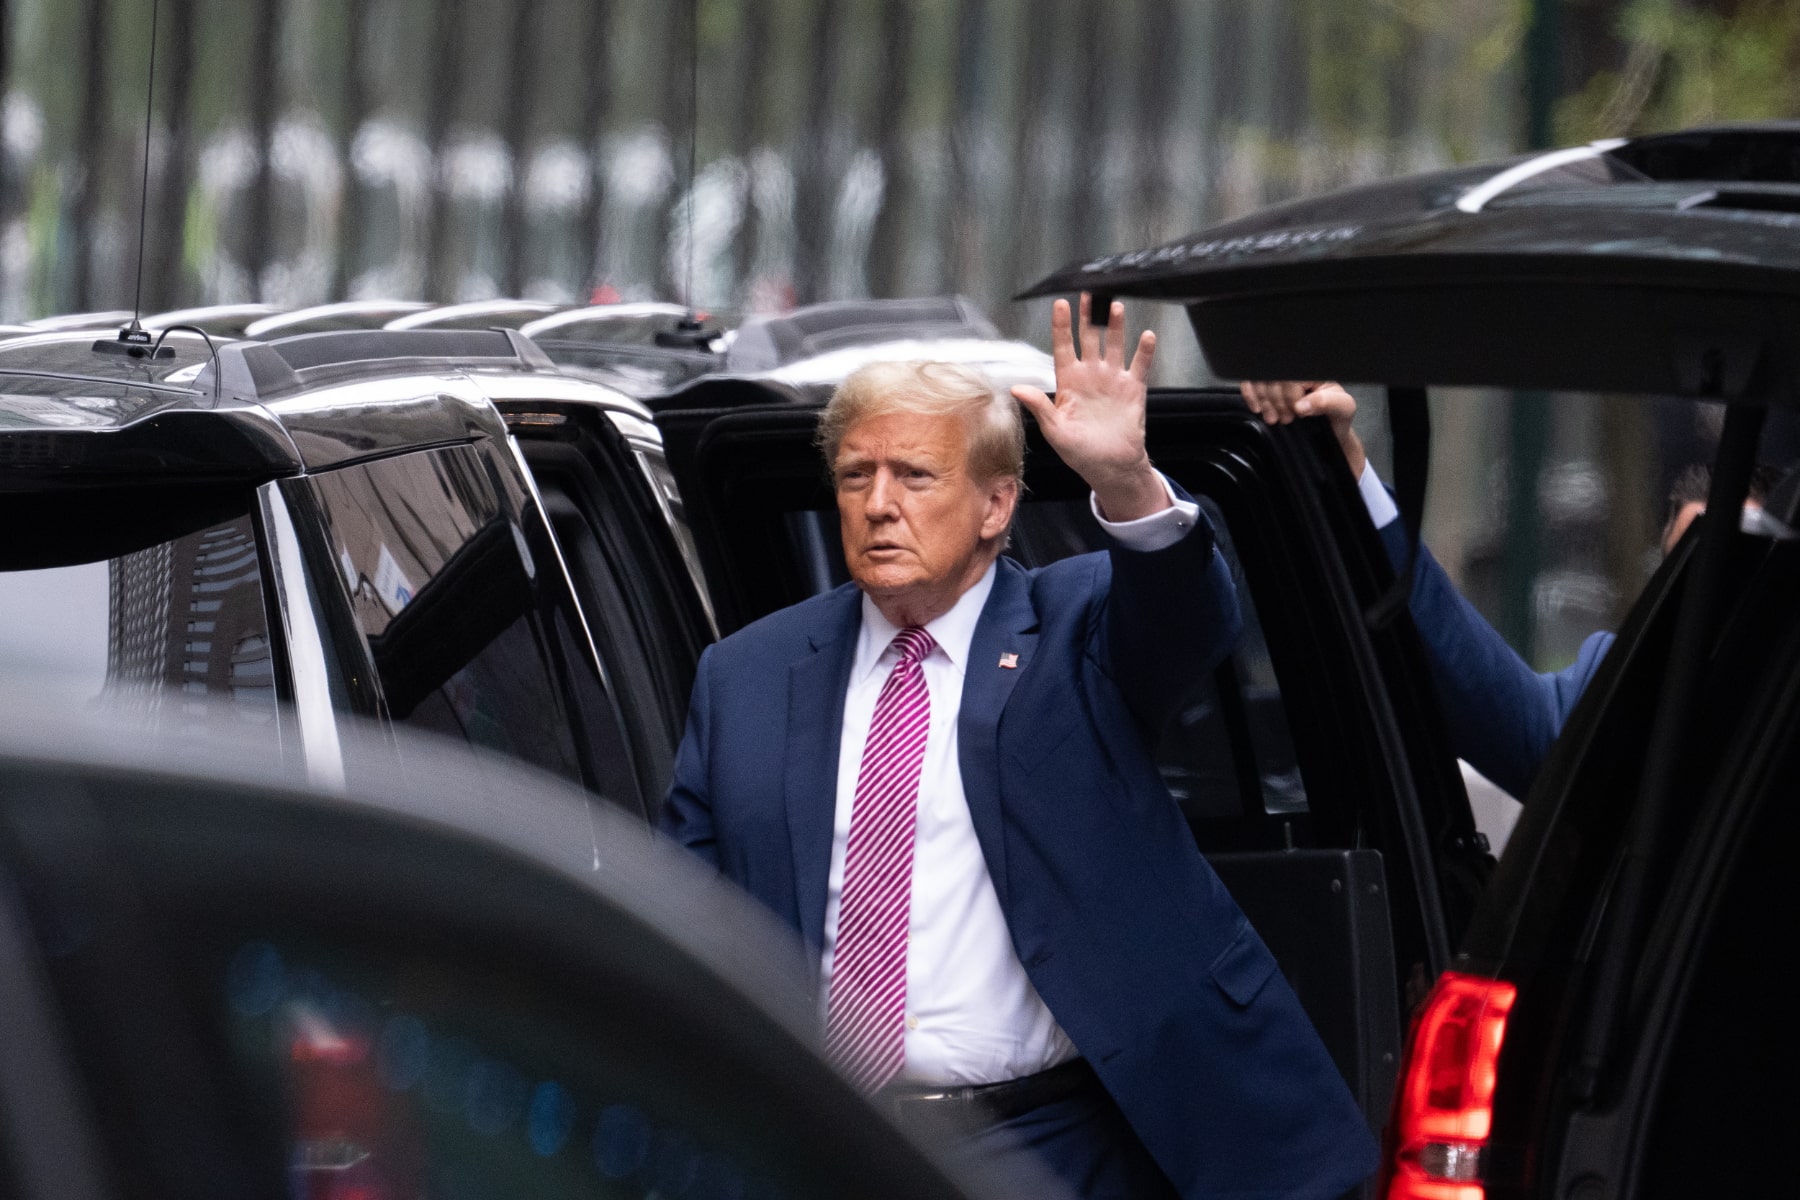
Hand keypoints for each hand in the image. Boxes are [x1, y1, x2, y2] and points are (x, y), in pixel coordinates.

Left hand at [1012, 293, 1165, 520]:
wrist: (1110, 467)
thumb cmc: (1080, 452)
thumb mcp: (1055, 431)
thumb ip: (1039, 407)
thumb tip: (1016, 389)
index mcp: (1068, 383)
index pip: (1063, 347)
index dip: (1061, 326)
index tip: (1060, 304)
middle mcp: (1090, 375)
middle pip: (1089, 338)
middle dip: (1087, 316)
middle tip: (1088, 294)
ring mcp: (1112, 379)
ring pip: (1114, 345)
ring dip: (1115, 326)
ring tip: (1114, 306)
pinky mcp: (1133, 388)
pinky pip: (1140, 365)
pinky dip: (1144, 351)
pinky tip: (1146, 336)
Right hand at [1239, 380, 1365, 477]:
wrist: (1328, 430)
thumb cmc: (1336, 417)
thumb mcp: (1343, 409)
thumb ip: (1328, 403)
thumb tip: (1302, 405)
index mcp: (1314, 371)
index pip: (1292, 376)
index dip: (1290, 397)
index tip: (1296, 414)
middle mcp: (1296, 371)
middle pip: (1273, 377)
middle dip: (1276, 402)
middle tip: (1285, 420)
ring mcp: (1280, 377)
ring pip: (1260, 379)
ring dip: (1263, 401)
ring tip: (1272, 419)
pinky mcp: (1268, 385)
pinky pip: (1250, 381)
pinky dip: (1250, 394)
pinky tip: (1257, 408)